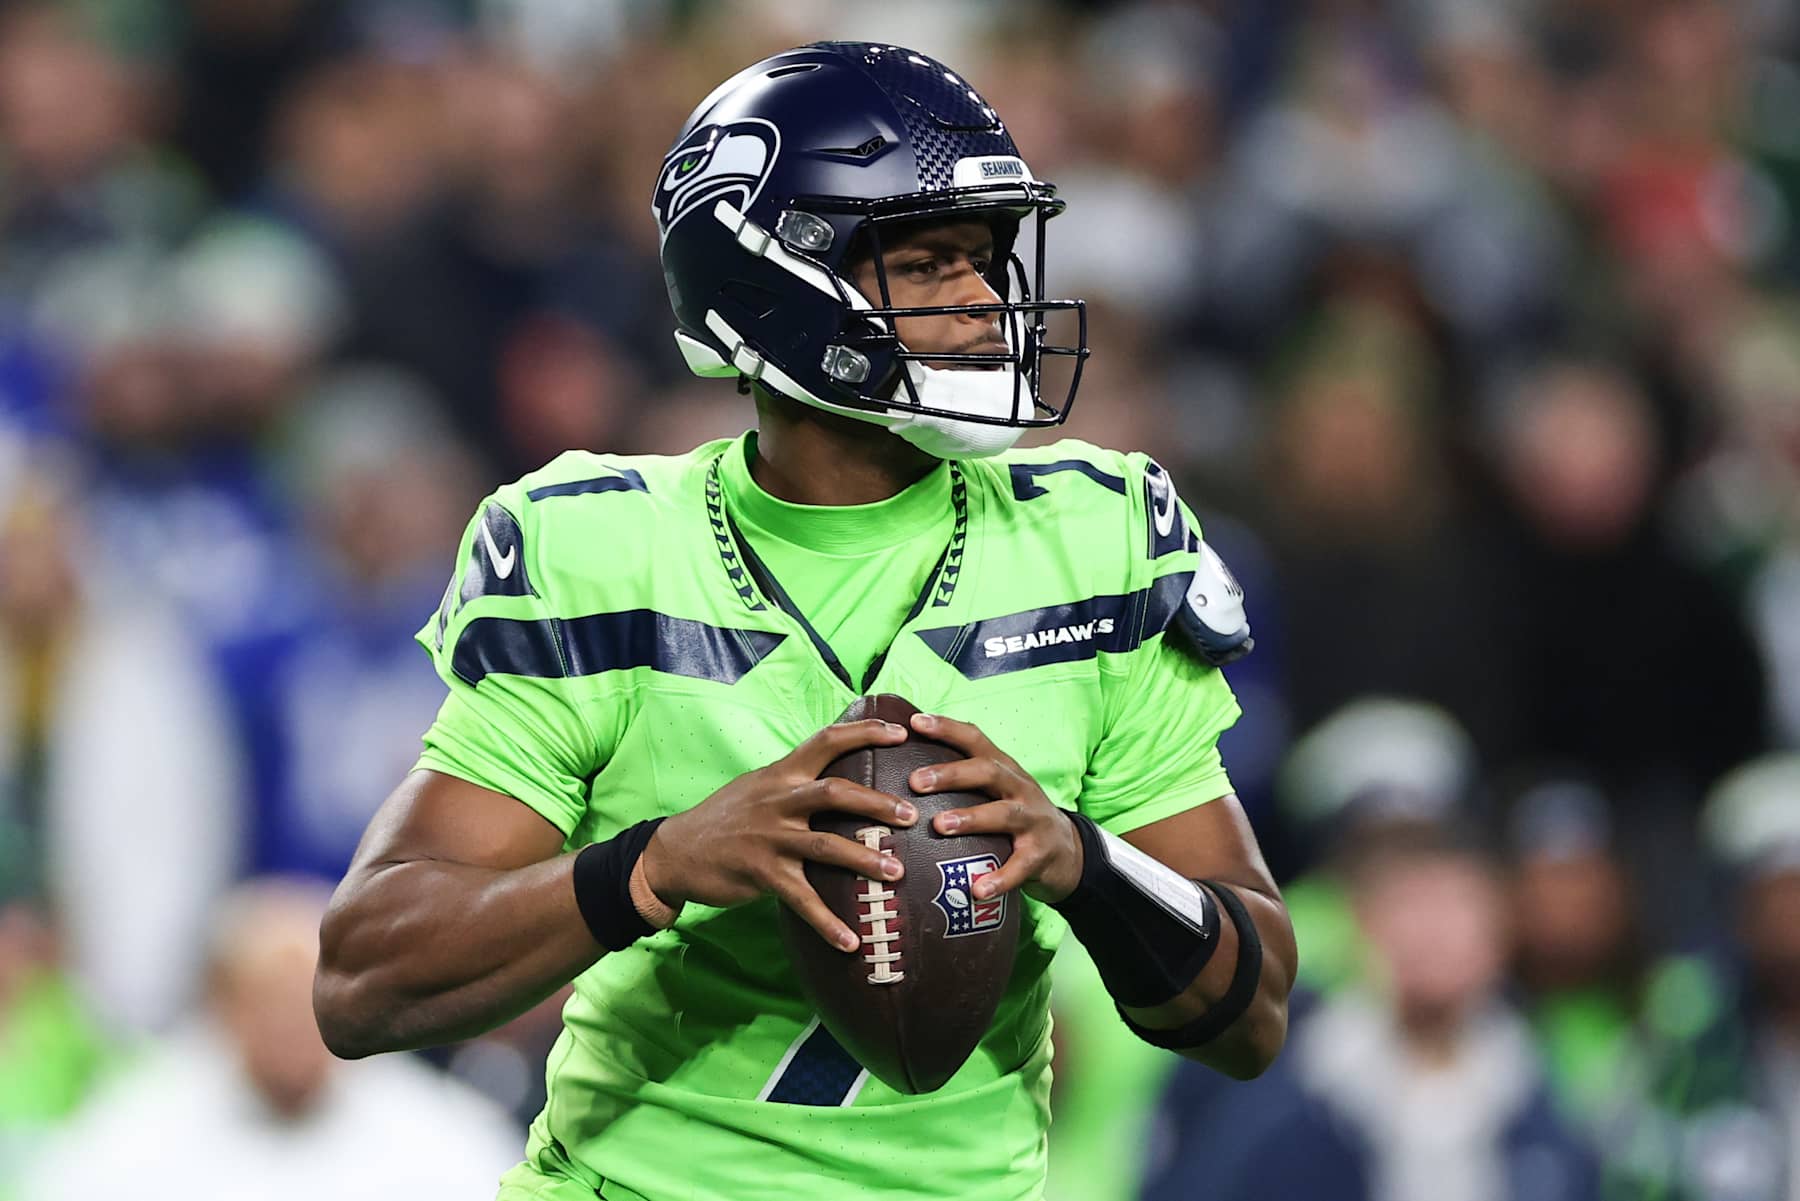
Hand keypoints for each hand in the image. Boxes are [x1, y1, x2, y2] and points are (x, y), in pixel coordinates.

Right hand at [639, 719, 919, 949]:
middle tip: (912, 815)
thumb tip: (842, 778)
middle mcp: (778, 801)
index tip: (901, 732)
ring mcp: (770, 838)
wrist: (674, 852)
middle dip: (878, 803)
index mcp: (781, 774)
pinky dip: (827, 923)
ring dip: (865, 860)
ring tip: (897, 873)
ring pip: (827, 845)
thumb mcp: (758, 787)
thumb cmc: (724, 819)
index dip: (865, 732)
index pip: (826, 741)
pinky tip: (850, 942)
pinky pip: (802, 900)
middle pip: (836, 792)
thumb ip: (796, 781)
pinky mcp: (761, 873)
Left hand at [906, 712, 1083, 903]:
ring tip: (940, 826)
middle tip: (915, 781)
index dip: (947, 729)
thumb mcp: (999, 791)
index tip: (914, 723)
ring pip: (1003, 814)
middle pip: (988, 772)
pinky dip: (1000, 878)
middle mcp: (1020, 789)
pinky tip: (977, 889)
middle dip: (951, 774)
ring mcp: (1033, 821)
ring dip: (971, 818)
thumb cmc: (1018, 818)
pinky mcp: (1041, 855)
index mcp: (1005, 770)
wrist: (1070, 853)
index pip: (976, 740)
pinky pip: (1020, 866)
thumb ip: (965, 781)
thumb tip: (906, 772)